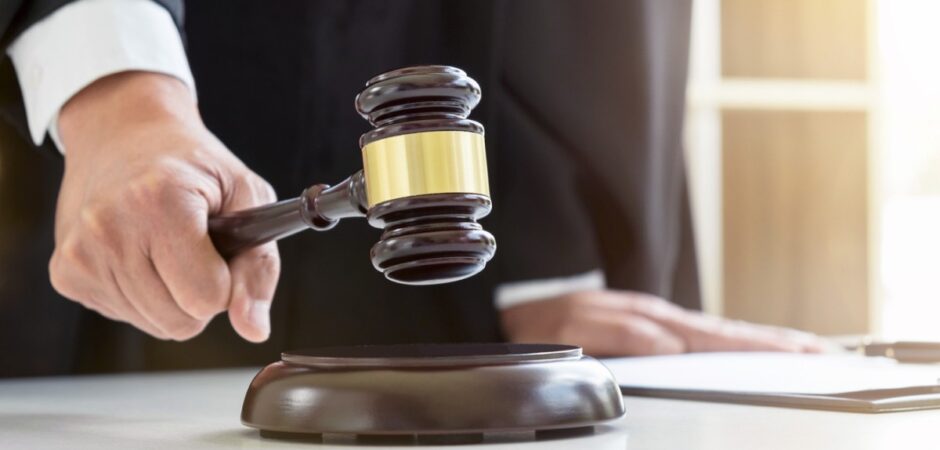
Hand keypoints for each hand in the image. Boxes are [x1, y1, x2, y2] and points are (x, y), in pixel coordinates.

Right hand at [50, 71, 278, 341]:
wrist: (124, 133)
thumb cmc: (195, 166)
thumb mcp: (246, 196)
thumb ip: (259, 265)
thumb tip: (254, 329)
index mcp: (160, 202)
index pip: (207, 297)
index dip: (227, 279)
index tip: (219, 247)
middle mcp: (110, 228)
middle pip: (181, 322)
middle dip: (201, 294)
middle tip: (195, 246)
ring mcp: (80, 253)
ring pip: (155, 325)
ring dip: (173, 296)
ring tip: (166, 244)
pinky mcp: (65, 272)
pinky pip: (126, 316)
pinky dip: (143, 295)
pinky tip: (139, 252)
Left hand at [500, 290, 832, 355]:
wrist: (513, 313)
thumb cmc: (542, 322)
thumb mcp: (572, 328)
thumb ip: (621, 334)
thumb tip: (670, 344)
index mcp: (646, 320)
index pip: (714, 336)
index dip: (758, 344)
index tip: (798, 350)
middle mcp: (656, 319)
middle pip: (726, 333)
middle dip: (773, 343)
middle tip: (818, 351)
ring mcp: (654, 323)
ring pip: (716, 334)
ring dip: (757, 341)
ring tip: (798, 349)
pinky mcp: (647, 330)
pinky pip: (697, 337)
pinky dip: (727, 341)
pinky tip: (743, 348)